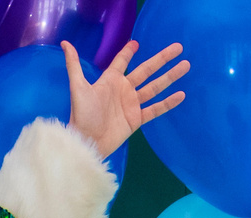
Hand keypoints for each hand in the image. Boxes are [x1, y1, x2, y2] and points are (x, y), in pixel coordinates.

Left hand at [65, 38, 189, 161]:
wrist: (88, 142)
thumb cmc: (82, 115)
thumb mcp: (78, 88)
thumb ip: (74, 65)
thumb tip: (65, 43)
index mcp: (110, 80)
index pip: (122, 62)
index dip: (128, 52)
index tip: (136, 43)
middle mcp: (124, 90)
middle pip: (146, 70)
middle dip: (162, 59)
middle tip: (178, 47)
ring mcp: (132, 104)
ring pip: (155, 87)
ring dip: (170, 76)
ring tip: (185, 65)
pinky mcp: (137, 119)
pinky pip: (155, 108)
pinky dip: (168, 103)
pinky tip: (180, 94)